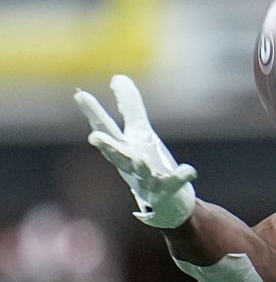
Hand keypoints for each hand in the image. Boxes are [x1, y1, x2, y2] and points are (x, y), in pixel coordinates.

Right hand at [74, 75, 196, 227]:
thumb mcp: (139, 133)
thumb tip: (118, 77)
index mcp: (123, 149)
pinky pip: (176, 183)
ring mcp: (149, 180)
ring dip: (140, 166)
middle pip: (117, 154)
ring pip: (142, 173)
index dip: (93, 112)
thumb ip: (129, 107)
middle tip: (95, 138)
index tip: (80, 95)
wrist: (166, 204)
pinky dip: (182, 176)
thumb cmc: (147, 165)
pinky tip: (189, 170)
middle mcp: (132, 165)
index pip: (105, 128)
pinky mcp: (169, 190)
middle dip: (107, 147)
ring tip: (139, 157)